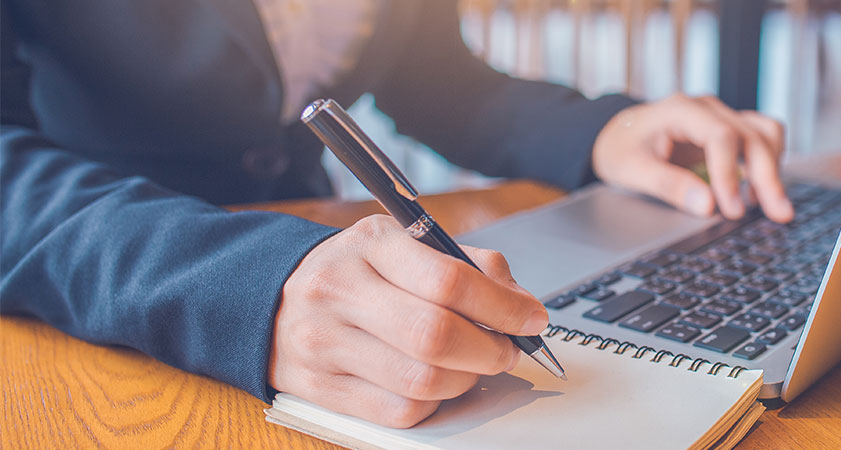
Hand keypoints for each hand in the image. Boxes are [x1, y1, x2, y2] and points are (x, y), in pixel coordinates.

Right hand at [268, 215, 547, 427]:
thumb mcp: (403, 244)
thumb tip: (519, 302)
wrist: (271, 299)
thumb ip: (465, 264)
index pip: (449, 280)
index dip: (503, 306)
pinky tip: (436, 384)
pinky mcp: (321, 388)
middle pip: (436, 336)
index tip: (531, 318)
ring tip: (473, 365)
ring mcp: (325, 342)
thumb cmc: (355, 271)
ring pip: (421, 381)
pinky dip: (433, 404)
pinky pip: (398, 412)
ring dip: (466, 380)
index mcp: (371, 244)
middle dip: (490, 350)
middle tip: (507, 349)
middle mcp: (341, 290)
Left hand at [591, 94, 793, 222]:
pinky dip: (769, 162)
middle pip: (752, 135)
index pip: (721, 136)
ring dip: (774, 168)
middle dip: (768, 177)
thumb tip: (708, 206)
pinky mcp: (730, 130)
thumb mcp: (631, 169)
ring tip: (771, 206)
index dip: (730, 175)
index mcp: (681, 110)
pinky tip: (759, 192)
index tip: (733, 210)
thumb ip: (668, 186)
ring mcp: (722, 116)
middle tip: (778, 214)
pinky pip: (763, 139)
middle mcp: (708, 108)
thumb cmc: (621, 148)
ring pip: (765, 133)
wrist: (617, 133)